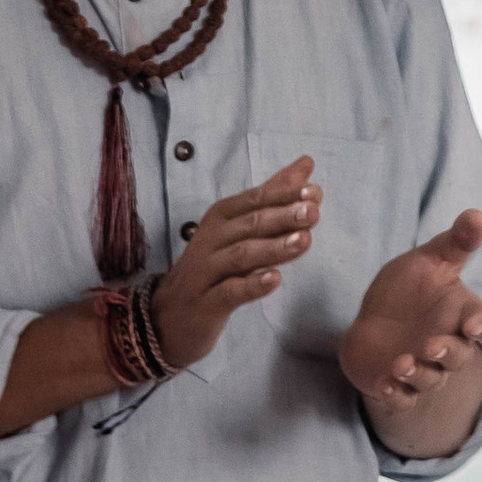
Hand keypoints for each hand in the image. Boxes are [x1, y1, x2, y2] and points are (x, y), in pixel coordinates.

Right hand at [148, 157, 317, 370]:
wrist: (168, 318)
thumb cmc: (212, 269)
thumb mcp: (239, 228)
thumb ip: (272, 197)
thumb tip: (306, 164)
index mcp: (221, 218)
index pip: (254, 200)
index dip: (283, 195)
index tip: (314, 191)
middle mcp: (210, 240)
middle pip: (249, 225)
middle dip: (282, 217)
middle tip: (313, 212)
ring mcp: (205, 273)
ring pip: (241, 256)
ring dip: (272, 248)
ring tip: (303, 241)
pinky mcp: (205, 305)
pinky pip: (229, 292)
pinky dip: (251, 286)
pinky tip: (274, 280)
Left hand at [339, 207, 481, 418]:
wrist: (372, 322)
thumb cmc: (409, 289)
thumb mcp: (429, 261)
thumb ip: (455, 243)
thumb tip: (475, 215)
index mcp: (463, 316)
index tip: (472, 324)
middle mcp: (448, 346)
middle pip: (461, 357)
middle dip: (448, 352)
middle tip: (430, 345)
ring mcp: (424, 370)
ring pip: (431, 380)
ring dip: (418, 374)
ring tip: (400, 363)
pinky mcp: (397, 388)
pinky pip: (402, 401)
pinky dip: (394, 396)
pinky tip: (383, 384)